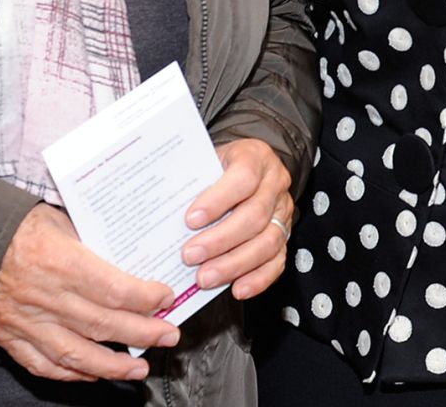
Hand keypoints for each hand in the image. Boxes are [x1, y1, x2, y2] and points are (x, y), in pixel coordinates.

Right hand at [0, 204, 176, 381]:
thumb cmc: (16, 227)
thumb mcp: (61, 220)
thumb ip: (93, 241)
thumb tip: (130, 255)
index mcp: (61, 262)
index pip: (114, 289)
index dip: (145, 299)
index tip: (166, 298)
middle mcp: (46, 297)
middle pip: (103, 324)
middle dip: (143, 333)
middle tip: (169, 335)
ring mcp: (27, 323)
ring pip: (77, 354)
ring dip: (113, 366)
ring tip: (139, 368)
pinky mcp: (10, 338)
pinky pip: (44, 364)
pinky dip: (71, 374)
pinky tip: (93, 374)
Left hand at [180, 138, 294, 299]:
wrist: (249, 166)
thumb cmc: (220, 166)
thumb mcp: (206, 160)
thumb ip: (191, 179)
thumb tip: (159, 207)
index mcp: (255, 157)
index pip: (243, 177)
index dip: (218, 200)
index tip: (191, 220)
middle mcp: (274, 183)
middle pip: (255, 215)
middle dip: (220, 240)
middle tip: (190, 256)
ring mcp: (282, 211)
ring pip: (269, 241)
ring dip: (235, 264)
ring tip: (205, 278)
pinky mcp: (285, 235)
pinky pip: (278, 260)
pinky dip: (259, 278)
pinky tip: (237, 288)